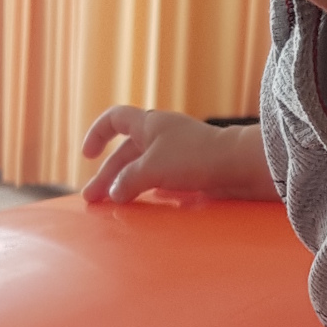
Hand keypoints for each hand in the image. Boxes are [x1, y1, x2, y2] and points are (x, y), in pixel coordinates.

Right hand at [80, 107, 279, 205]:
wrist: (239, 165)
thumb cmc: (194, 158)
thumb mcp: (151, 168)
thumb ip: (127, 181)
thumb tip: (114, 194)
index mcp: (149, 123)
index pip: (114, 119)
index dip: (97, 133)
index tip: (87, 155)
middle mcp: (161, 135)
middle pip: (125, 152)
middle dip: (107, 174)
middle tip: (92, 201)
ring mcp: (176, 153)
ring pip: (142, 168)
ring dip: (126, 185)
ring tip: (113, 206)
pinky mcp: (191, 170)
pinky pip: (161, 179)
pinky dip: (148, 190)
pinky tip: (143, 204)